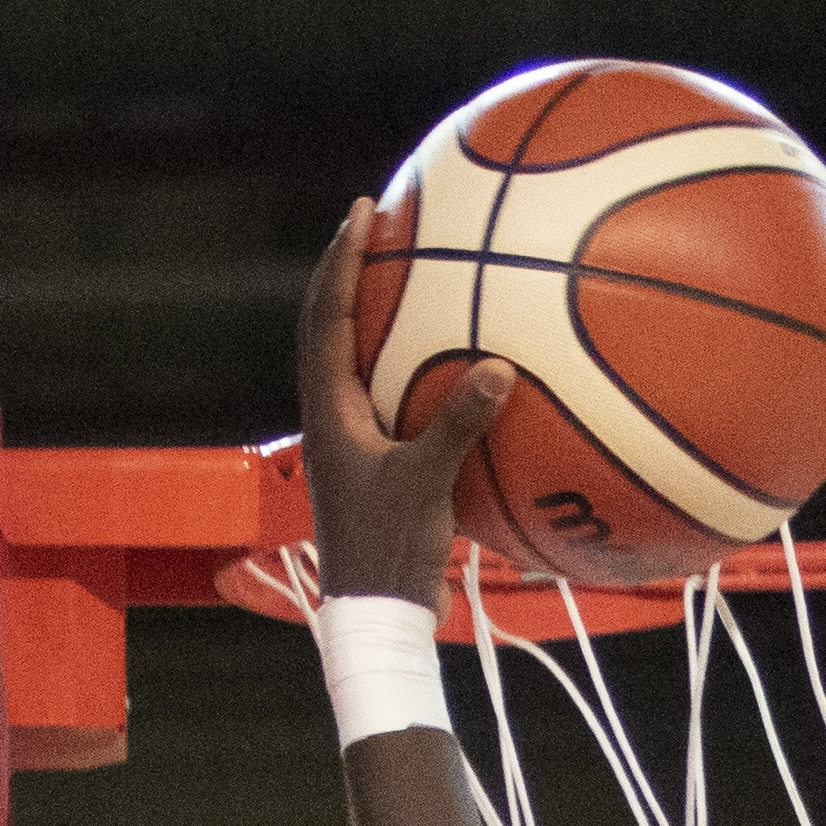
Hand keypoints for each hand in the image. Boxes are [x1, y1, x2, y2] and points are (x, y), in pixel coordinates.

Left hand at [296, 206, 512, 606]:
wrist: (375, 614)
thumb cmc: (389, 552)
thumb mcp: (427, 484)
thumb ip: (458, 424)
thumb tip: (499, 367)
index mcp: (327, 410)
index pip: (328, 316)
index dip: (344, 260)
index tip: (364, 211)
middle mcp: (327, 415)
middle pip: (326, 323)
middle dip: (346, 269)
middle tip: (371, 220)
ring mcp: (345, 438)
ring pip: (346, 356)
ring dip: (366, 309)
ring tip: (395, 270)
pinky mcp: (368, 460)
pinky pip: (379, 391)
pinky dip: (401, 360)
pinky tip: (438, 355)